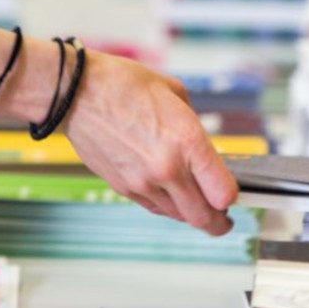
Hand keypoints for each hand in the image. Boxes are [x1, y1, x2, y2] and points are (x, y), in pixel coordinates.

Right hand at [62, 52, 238, 234]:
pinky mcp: (123, 187)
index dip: (232, 198)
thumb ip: (193, 126)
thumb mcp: (174, 93)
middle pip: (203, 217)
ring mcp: (143, 182)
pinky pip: (153, 208)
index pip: (223, 192)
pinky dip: (166, 206)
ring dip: (190, 214)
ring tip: (195, 204)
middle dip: (218, 223)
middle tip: (223, 221)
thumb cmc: (122, 84)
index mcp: (188, 140)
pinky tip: (169, 195)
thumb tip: (202, 149)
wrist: (76, 92)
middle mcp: (167, 167)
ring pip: (178, 216)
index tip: (232, 194)